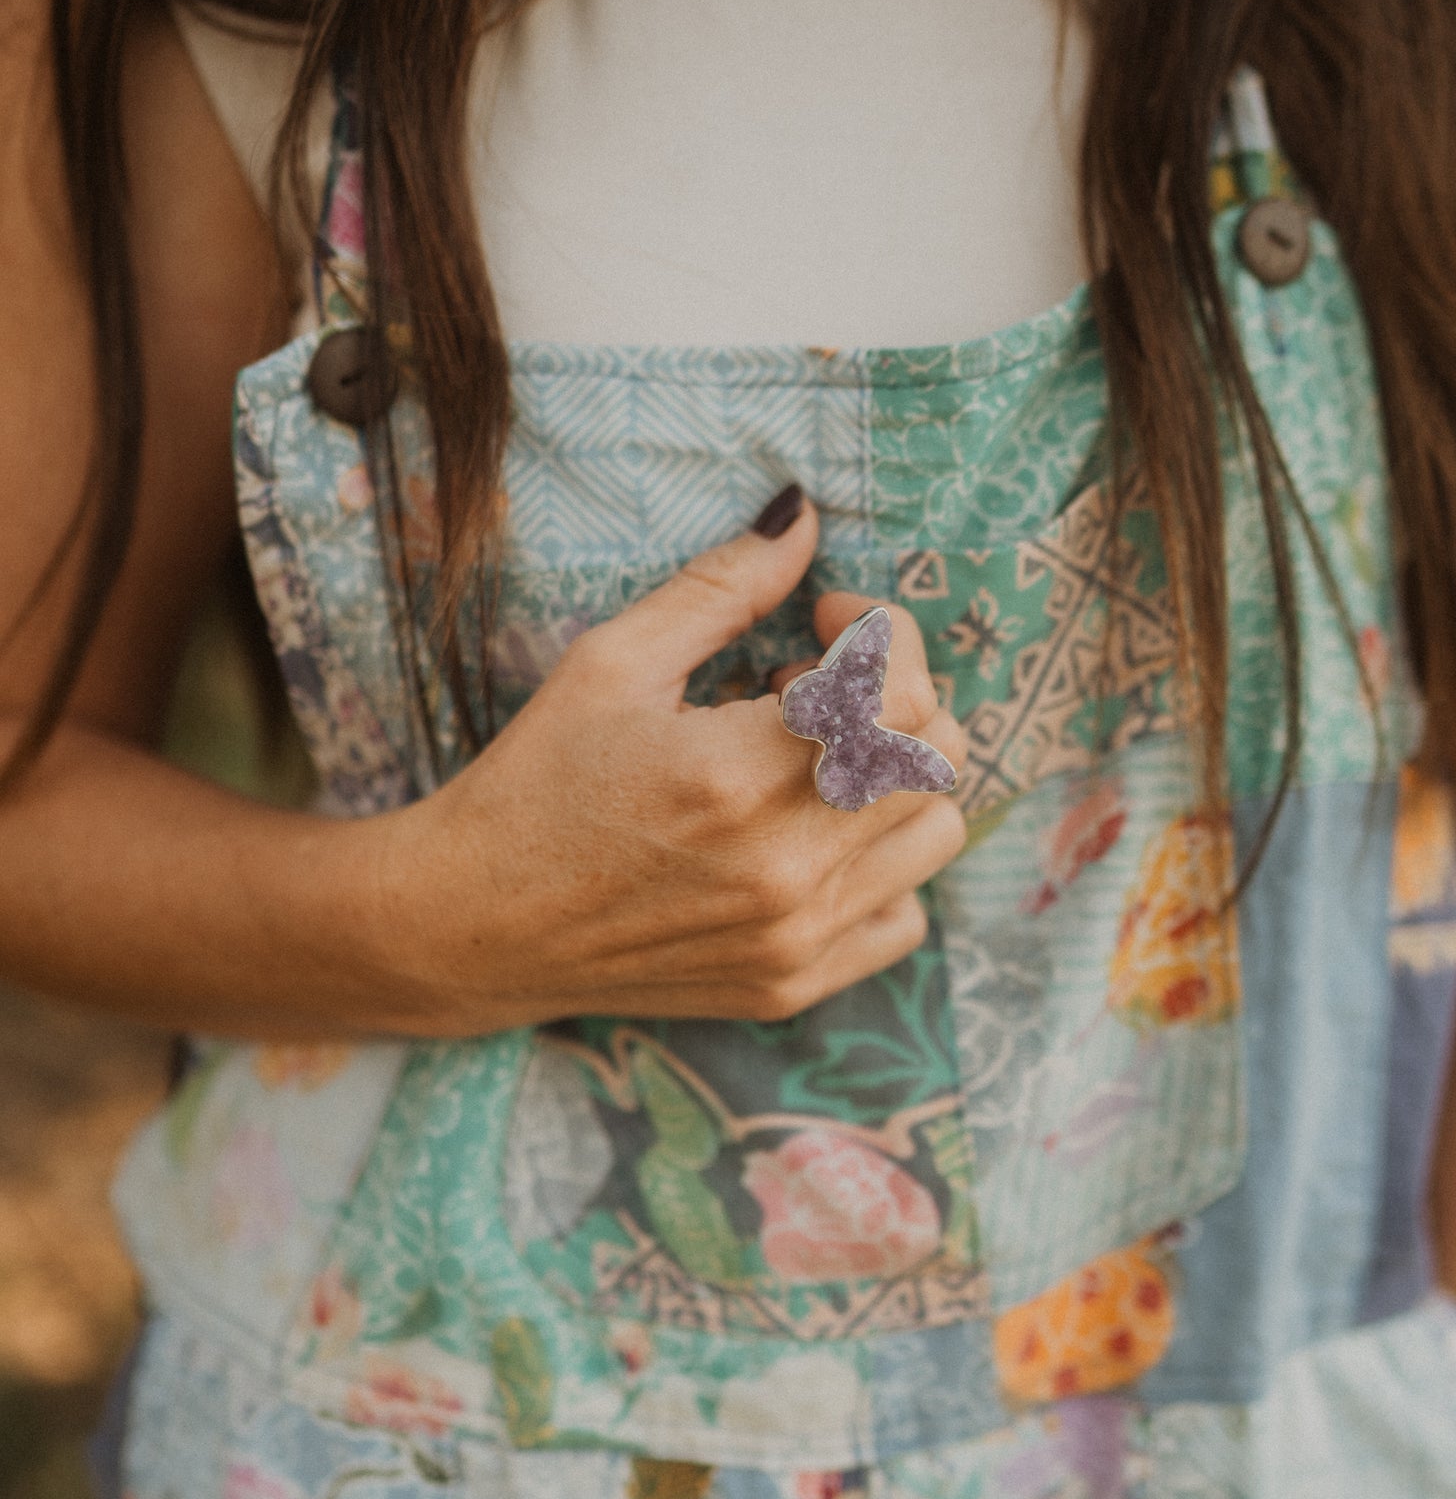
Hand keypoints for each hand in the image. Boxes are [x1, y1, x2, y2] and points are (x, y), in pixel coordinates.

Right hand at [396, 493, 967, 1027]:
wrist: (475, 925)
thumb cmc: (536, 782)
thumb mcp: (613, 661)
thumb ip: (723, 586)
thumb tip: (804, 513)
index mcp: (739, 776)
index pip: (907, 691)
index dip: (884, 632)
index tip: (826, 620)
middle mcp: (785, 868)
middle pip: (937, 755)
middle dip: (894, 695)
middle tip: (807, 690)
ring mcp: (796, 939)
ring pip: (937, 835)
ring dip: (895, 779)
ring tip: (811, 765)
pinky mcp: (794, 985)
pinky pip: (906, 917)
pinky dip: (881, 867)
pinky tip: (808, 838)